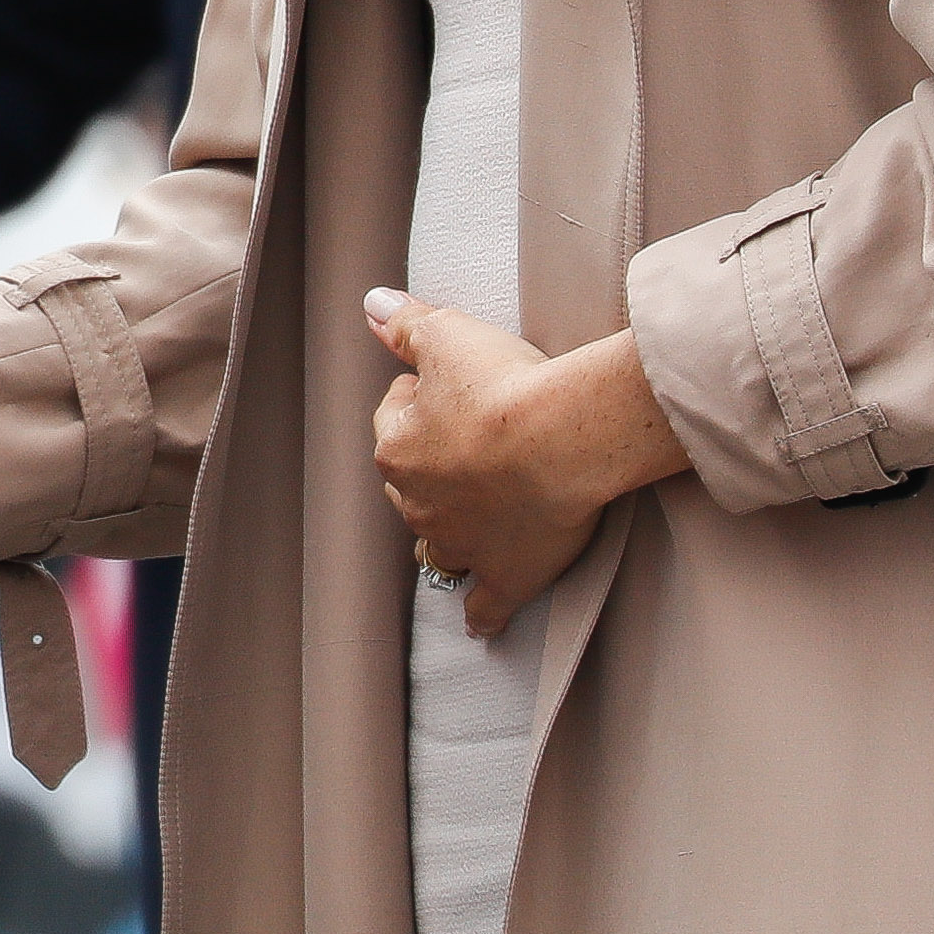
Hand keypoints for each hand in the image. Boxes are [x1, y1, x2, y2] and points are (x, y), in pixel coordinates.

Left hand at [362, 296, 686, 638]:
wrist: (563, 438)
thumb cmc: (504, 383)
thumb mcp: (448, 335)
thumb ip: (405, 324)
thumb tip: (370, 306)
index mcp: (397, 449)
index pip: (394, 416)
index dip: (419, 395)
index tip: (450, 383)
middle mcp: (420, 504)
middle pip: (415, 481)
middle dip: (435, 462)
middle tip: (475, 438)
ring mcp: (462, 544)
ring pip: (440, 543)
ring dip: (449, 532)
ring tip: (467, 520)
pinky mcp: (507, 574)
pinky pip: (486, 604)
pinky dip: (483, 614)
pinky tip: (482, 627)